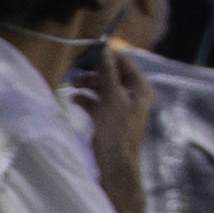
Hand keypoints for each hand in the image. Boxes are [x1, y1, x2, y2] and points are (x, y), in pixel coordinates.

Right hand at [71, 48, 154, 212]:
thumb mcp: (112, 96)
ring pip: (102, 87)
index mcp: (141, 88)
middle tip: (76, 67)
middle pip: (111, 74)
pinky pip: (96, 102)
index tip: (88, 49)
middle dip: (93, 71)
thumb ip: (108, 72)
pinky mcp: (108, 117)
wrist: (114, 163)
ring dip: (87, 84)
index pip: (124, 62)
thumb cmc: (117, 128)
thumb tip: (105, 51)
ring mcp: (120, 106)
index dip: (107, 55)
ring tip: (72, 84)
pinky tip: (74, 99)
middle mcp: (133, 95)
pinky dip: (86, 99)